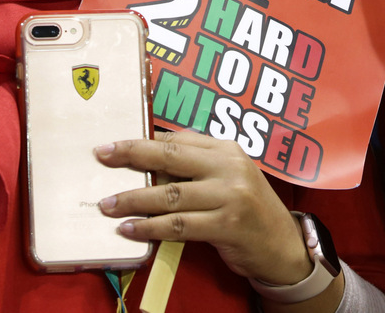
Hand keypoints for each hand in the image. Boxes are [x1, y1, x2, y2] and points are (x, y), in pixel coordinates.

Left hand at [96, 130, 312, 285]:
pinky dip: (151, 228)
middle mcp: (229, 167)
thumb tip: (150, 156)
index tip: (112, 145)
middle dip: (132, 156)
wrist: (283, 245)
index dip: (141, 141)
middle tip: (102, 158)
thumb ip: (197, 164)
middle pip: (170, 157)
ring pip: (170, 194)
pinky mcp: (227, 225)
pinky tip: (130, 229)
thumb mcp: (229, 177)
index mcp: (226, 149)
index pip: (177, 139)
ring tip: (107, 205)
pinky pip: (180, 225)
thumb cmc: (248, 209)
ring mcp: (230, 195)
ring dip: (134, 200)